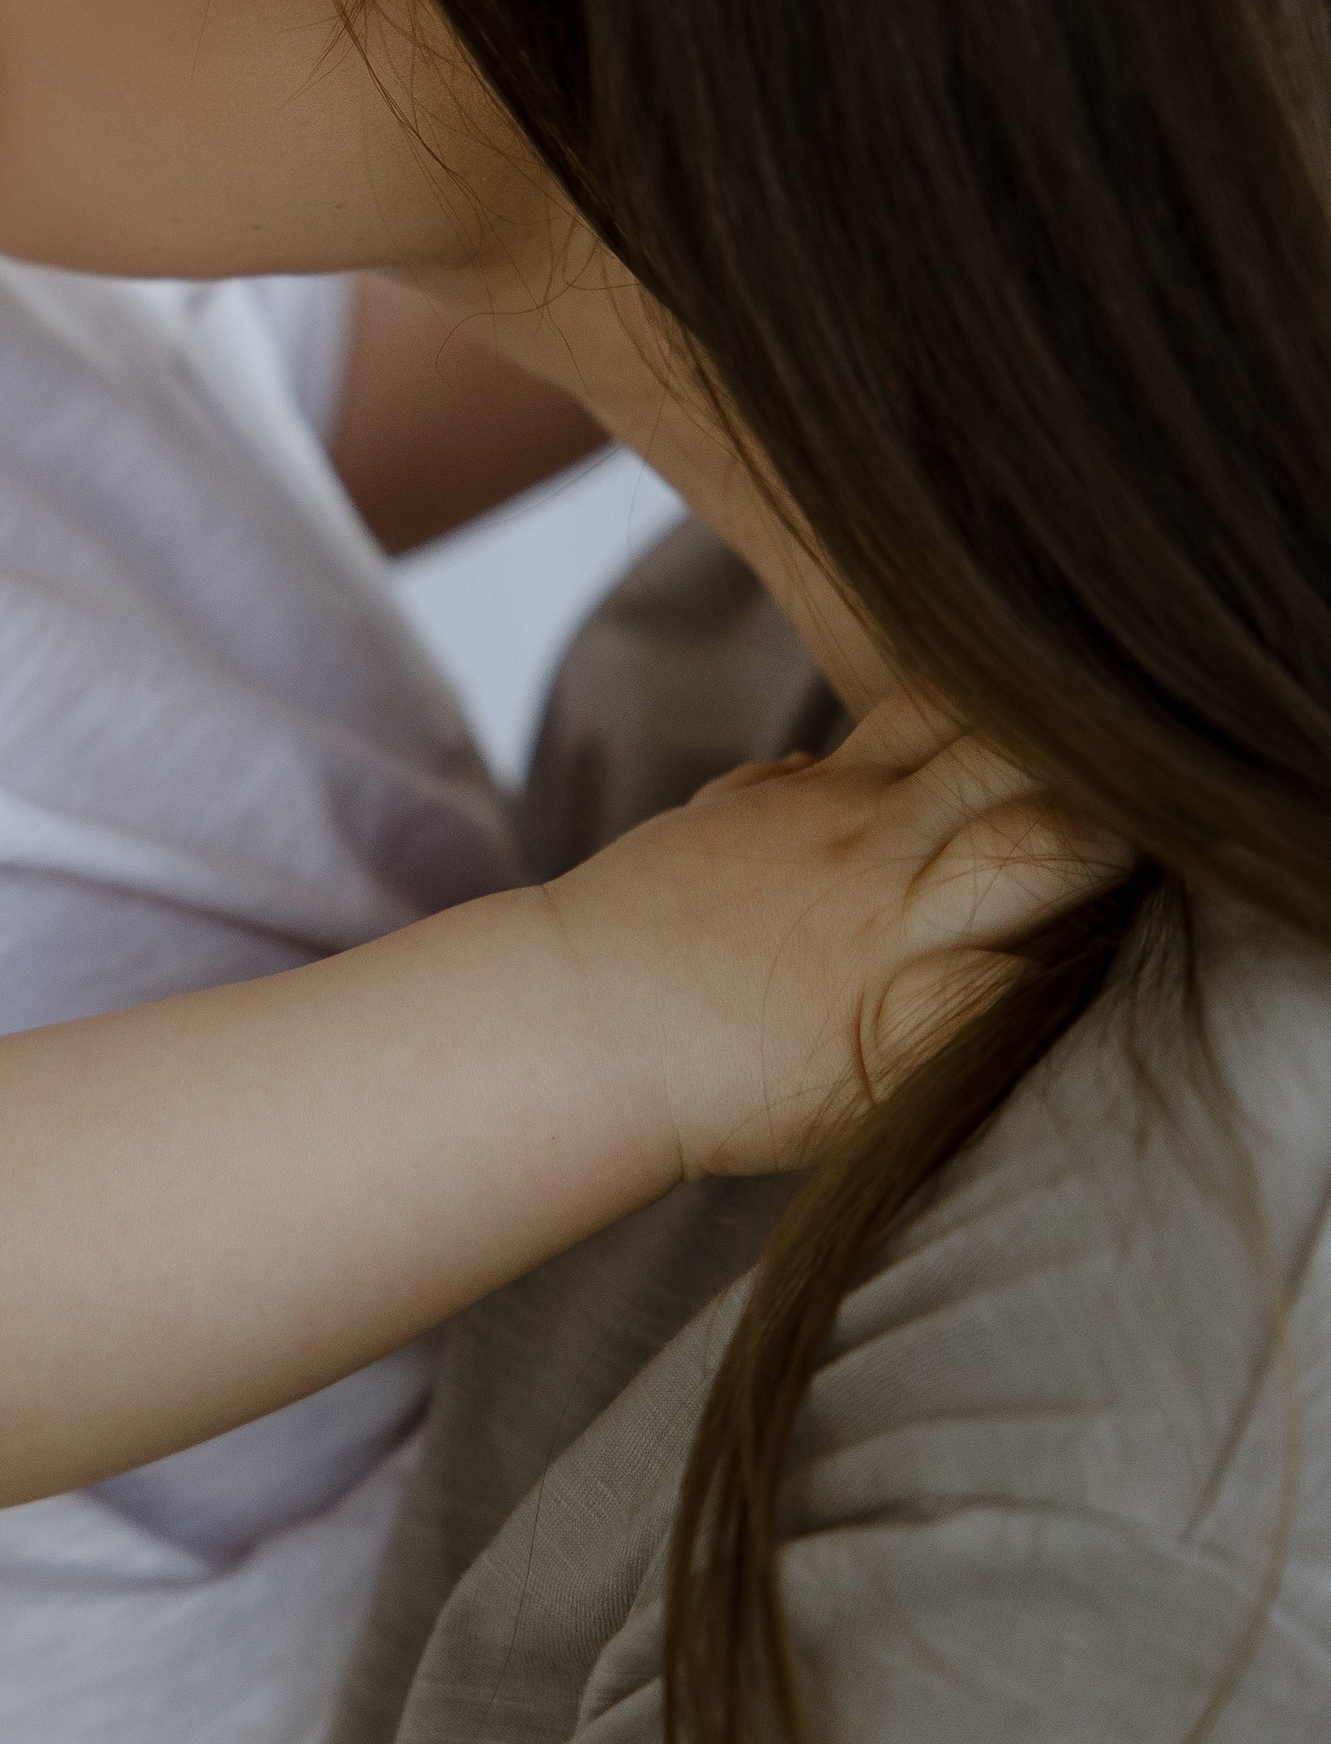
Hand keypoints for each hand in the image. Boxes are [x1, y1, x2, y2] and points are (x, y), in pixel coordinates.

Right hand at [543, 691, 1129, 1183]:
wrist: (577, 1024)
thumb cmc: (636, 936)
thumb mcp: (707, 832)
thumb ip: (775, 797)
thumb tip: (811, 766)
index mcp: (837, 800)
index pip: (959, 709)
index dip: (1031, 707)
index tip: (1085, 719)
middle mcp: (874, 851)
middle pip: (1021, 763)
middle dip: (1097, 767)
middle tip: (1165, 778)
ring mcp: (888, 938)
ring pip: (1036, 854)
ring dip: (1101, 854)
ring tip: (1166, 858)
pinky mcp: (892, 1037)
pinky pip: (999, 1001)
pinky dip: (1049, 991)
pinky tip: (1090, 988)